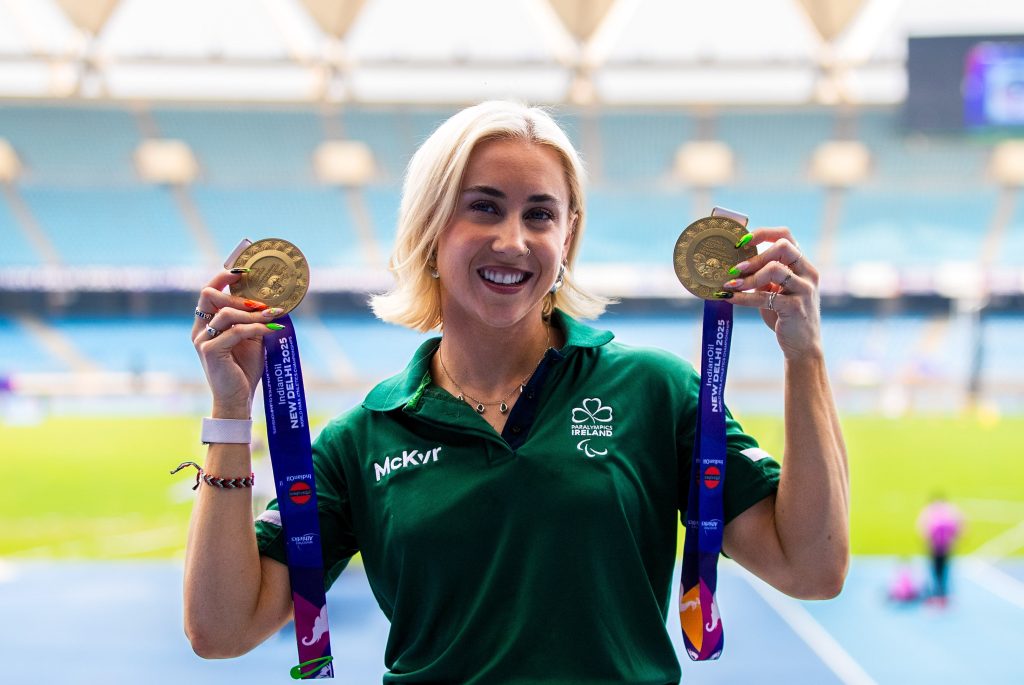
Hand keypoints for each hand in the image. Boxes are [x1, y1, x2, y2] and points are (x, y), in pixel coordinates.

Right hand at [191, 271, 284, 416]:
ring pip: (226, 313)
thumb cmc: (244, 369)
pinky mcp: (210, 351)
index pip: (208, 291)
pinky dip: (256, 328)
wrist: (238, 399)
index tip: (244, 269)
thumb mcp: (251, 338)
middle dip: (238, 294)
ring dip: (253, 313)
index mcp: (206, 323)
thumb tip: (270, 298)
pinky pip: (235, 331)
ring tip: (273, 316)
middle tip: (262, 300)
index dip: (223, 277)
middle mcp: (199, 329)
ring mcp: (202, 340)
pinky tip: (271, 330)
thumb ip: (252, 319)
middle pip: (208, 294)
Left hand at [720, 227, 821, 359]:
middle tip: (735, 269)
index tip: (741, 241)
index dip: (762, 233)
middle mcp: (808, 273)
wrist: (802, 345)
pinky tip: (729, 297)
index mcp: (802, 264)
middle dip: (755, 256)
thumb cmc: (784, 315)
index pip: (786, 236)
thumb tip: (733, 263)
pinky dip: (743, 297)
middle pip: (783, 247)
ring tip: (731, 284)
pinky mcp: (795, 308)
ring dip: (749, 277)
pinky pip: (765, 297)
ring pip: (775, 269)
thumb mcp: (775, 290)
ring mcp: (804, 289)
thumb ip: (762, 275)